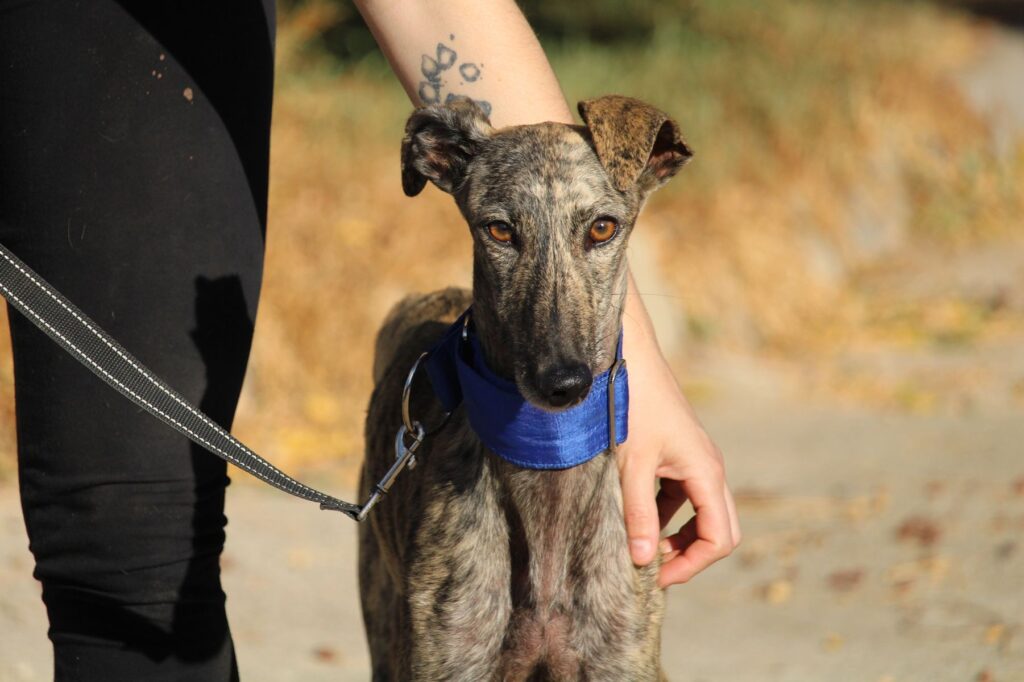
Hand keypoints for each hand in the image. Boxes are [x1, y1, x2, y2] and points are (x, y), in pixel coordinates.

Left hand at [617, 287, 740, 586]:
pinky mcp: (679, 453)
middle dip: (690, 555)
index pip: (718, 538)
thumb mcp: (631, 465)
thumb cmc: (632, 406)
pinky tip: (634, 513)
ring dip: (677, 534)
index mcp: (706, 473)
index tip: (656, 576)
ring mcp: (696, 460)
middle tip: (653, 569)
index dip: (692, 565)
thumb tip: (642, 560)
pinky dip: (665, 512)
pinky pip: (682, 495)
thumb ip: (638, 513)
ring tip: (640, 544)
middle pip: (719, 529)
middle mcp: (709, 468)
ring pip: (700, 513)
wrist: (628, 358)